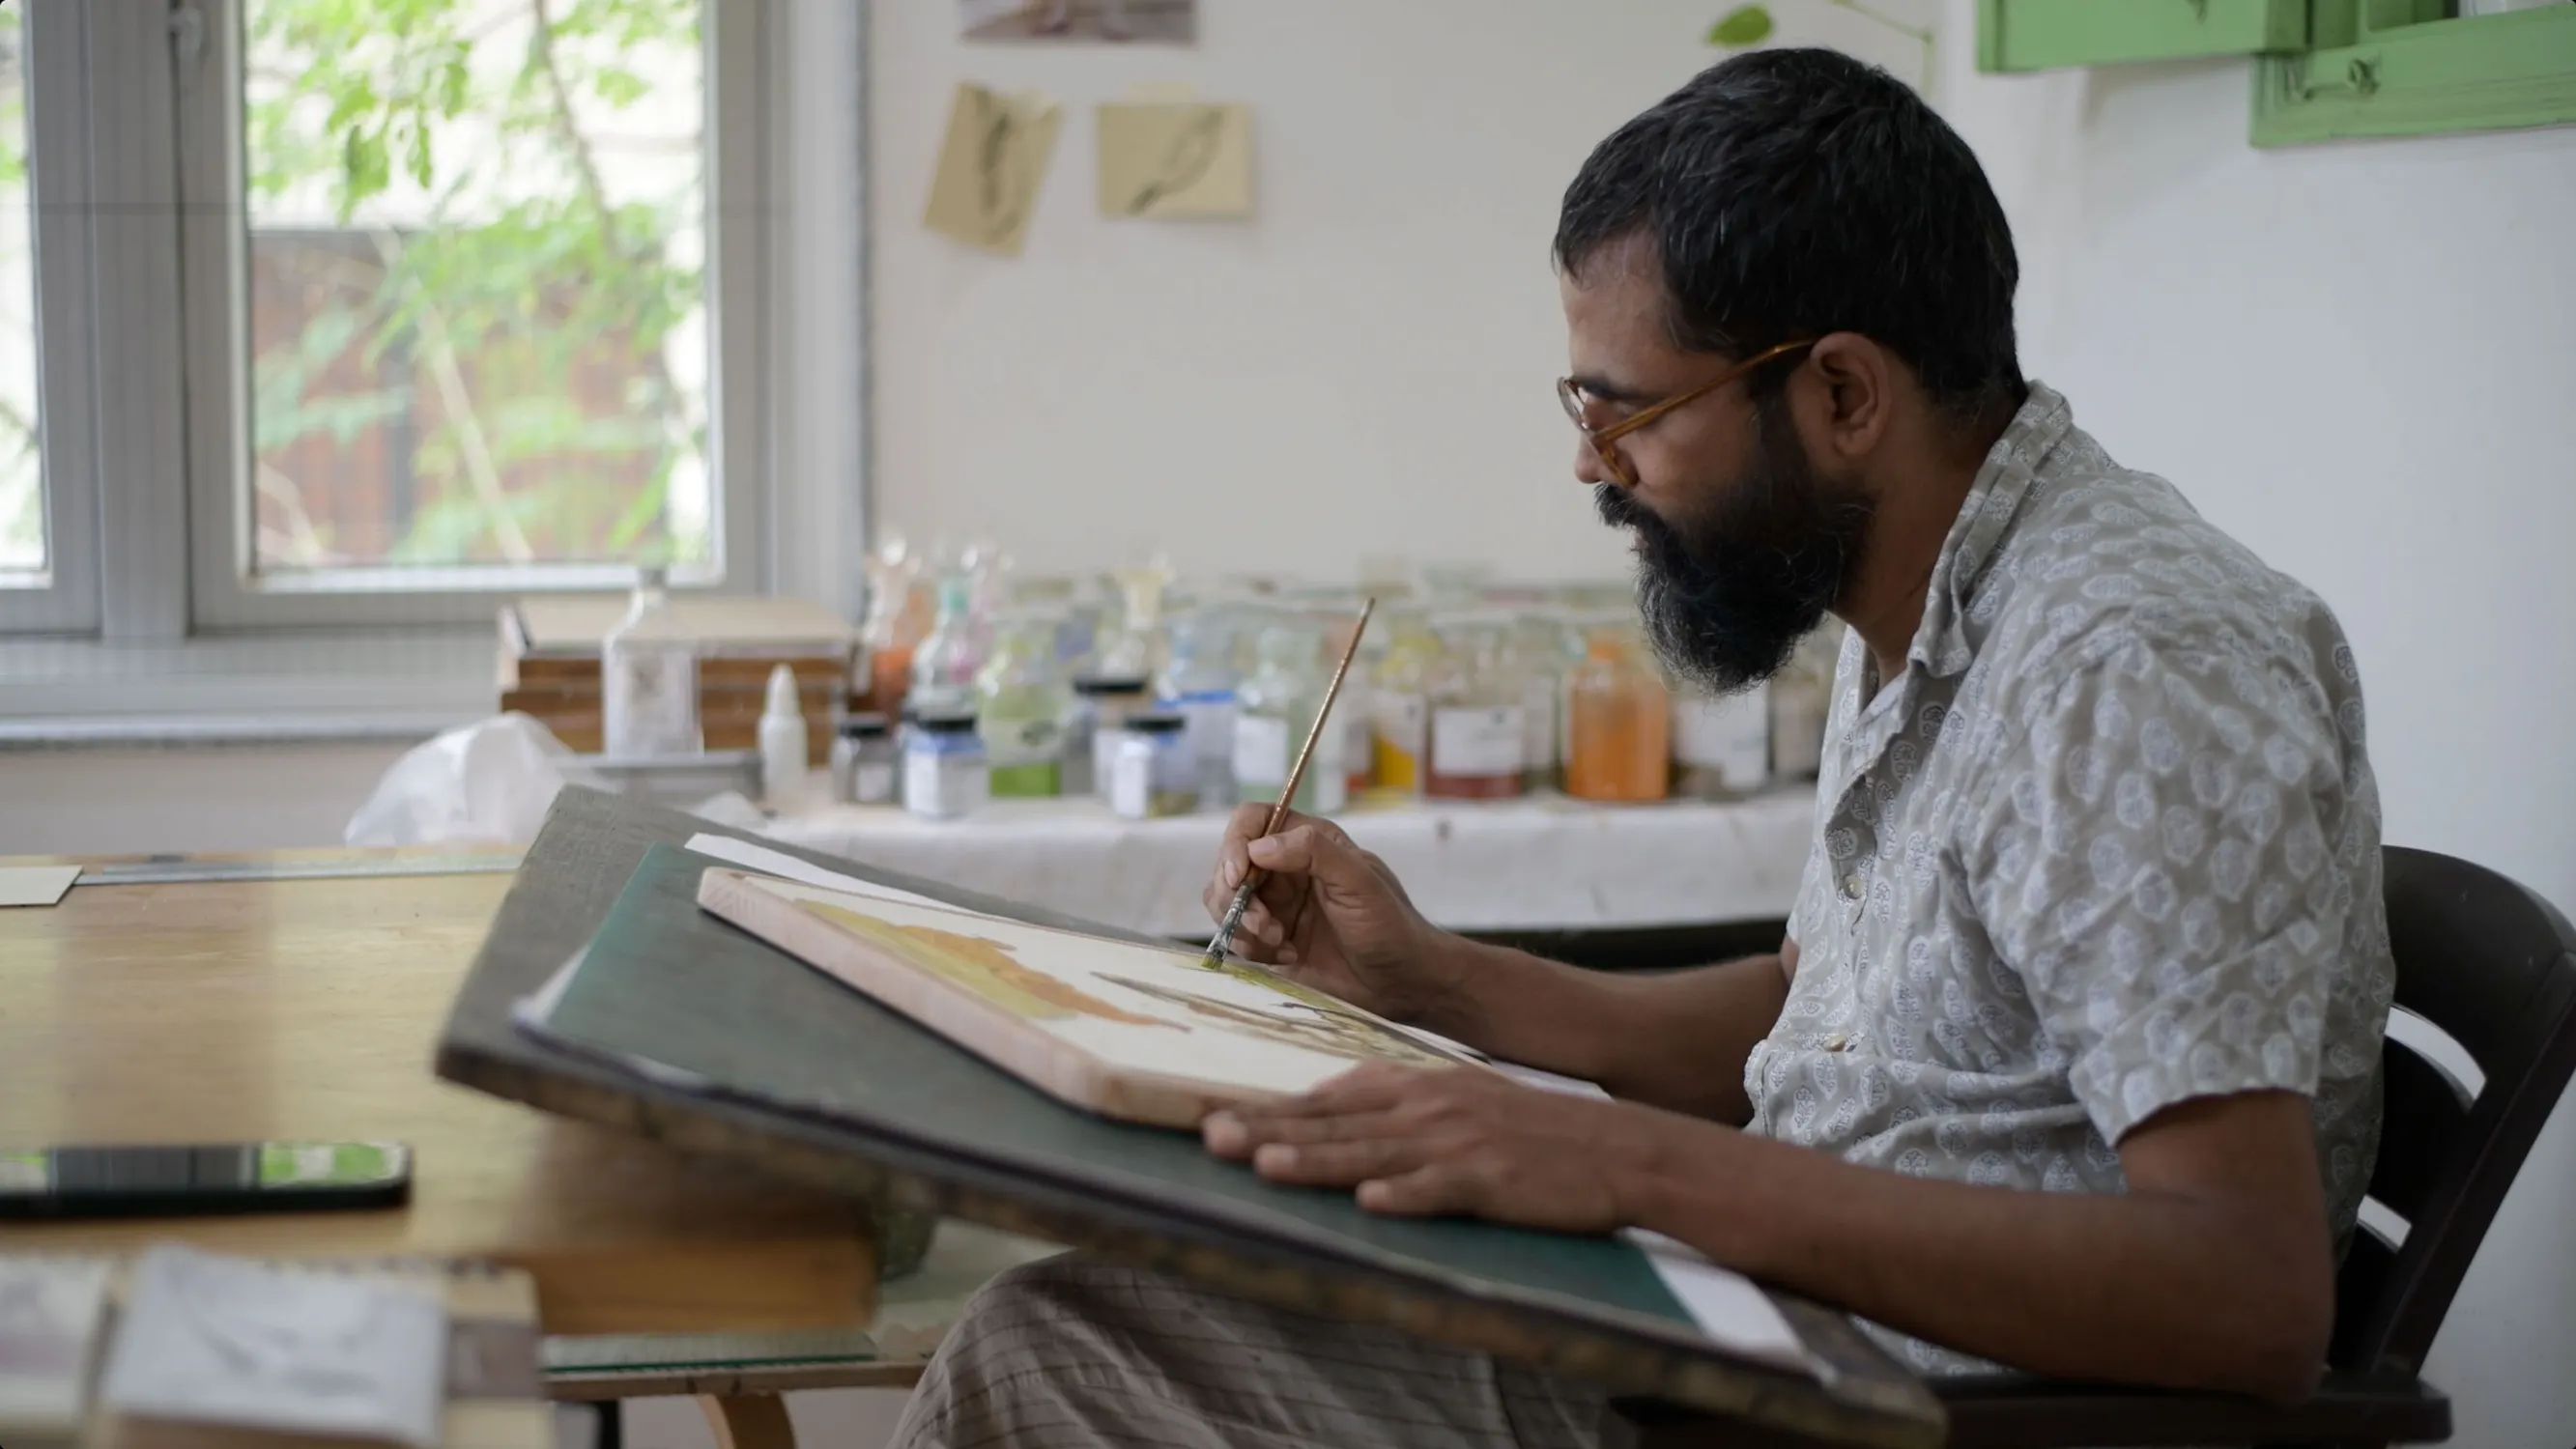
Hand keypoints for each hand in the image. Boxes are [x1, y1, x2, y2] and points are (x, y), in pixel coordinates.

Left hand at [1201, 1062, 1670, 1232]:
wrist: (1613, 1146)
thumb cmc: (1528, 1127)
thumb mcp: (1457, 1093)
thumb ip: (1392, 1095)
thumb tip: (1328, 1098)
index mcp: (1418, 1086)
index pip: (1329, 1099)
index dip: (1271, 1110)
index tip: (1214, 1116)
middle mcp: (1428, 1108)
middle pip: (1335, 1125)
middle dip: (1269, 1132)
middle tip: (1212, 1138)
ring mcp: (1458, 1144)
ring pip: (1373, 1154)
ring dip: (1318, 1161)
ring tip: (1266, 1166)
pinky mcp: (1491, 1180)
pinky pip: (1441, 1191)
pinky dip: (1406, 1197)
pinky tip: (1371, 1205)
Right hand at [1203, 805, 1460, 1022]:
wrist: (1401, 983)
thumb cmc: (1390, 926)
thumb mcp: (1359, 881)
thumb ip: (1314, 852)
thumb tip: (1259, 847)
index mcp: (1308, 842)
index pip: (1252, 821)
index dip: (1235, 843)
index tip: (1237, 876)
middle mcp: (1285, 869)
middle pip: (1228, 865)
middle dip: (1235, 896)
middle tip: (1266, 925)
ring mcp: (1274, 906)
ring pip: (1224, 902)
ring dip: (1243, 925)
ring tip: (1281, 943)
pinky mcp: (1269, 941)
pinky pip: (1236, 937)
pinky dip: (1253, 948)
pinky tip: (1289, 957)